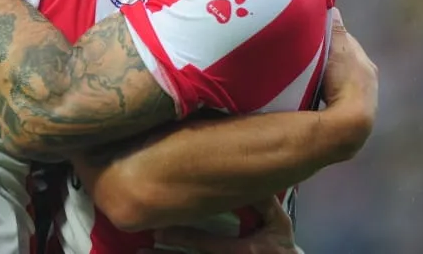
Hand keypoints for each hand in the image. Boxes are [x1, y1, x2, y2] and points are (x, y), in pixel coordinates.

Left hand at [147, 198, 298, 253]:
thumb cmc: (279, 247)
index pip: (209, 245)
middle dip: (168, 253)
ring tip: (143, 253)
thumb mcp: (278, 224)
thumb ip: (265, 202)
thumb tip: (252, 177)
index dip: (184, 238)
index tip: (160, 232)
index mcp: (243, 251)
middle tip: (145, 244)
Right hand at [319, 8, 377, 157]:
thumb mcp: (338, 51)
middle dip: (327, 56)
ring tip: (305, 74)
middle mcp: (367, 83)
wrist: (349, 123)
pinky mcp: (348, 117)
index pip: (345, 44)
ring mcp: (358, 101)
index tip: (311, 32)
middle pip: (342, 62)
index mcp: (367, 65)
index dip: (328, 36)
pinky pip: (332, 96)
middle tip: (305, 52)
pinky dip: (323, 92)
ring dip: (324, 76)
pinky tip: (310, 94)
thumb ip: (336, 31)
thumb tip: (333, 9)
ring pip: (336, 80)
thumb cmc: (344, 83)